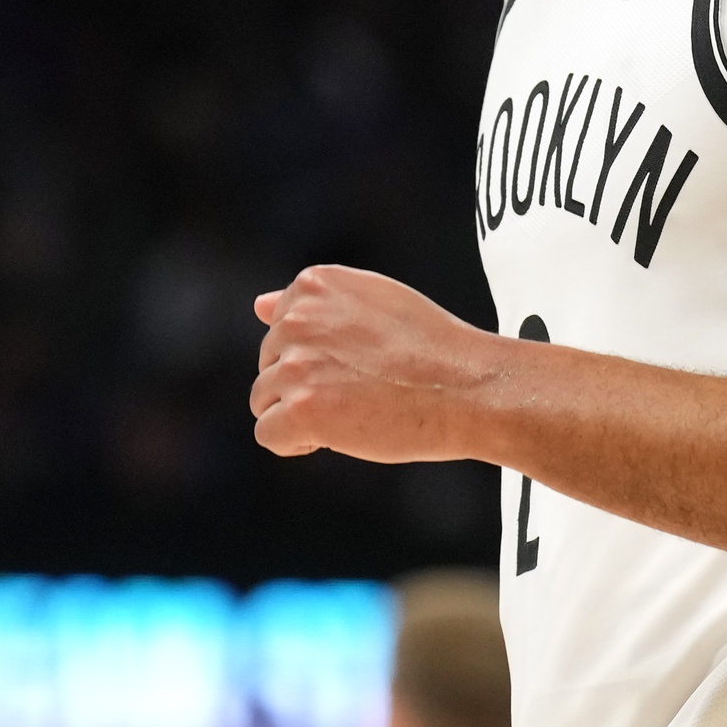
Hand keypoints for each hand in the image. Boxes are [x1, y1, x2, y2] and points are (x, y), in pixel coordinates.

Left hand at [249, 266, 498, 461]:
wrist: (466, 387)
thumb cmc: (430, 347)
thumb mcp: (373, 302)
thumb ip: (315, 304)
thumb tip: (260, 305)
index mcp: (314, 284)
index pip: (279, 329)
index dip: (316, 356)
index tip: (357, 363)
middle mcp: (298, 317)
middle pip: (269, 365)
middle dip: (304, 385)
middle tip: (361, 391)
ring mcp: (298, 363)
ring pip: (263, 401)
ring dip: (300, 414)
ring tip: (351, 413)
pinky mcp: (302, 408)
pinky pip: (268, 434)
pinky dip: (295, 443)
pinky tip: (336, 436)